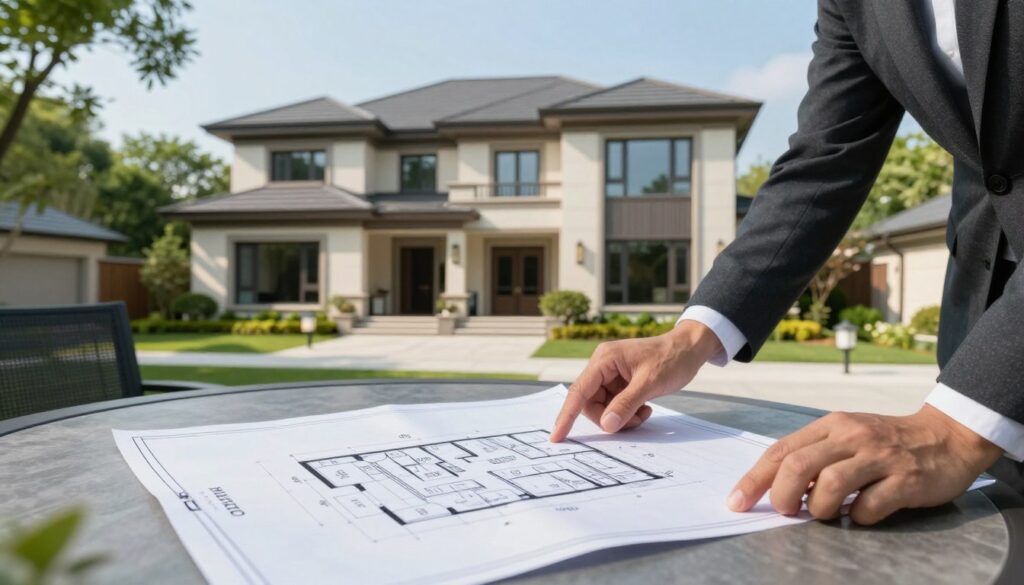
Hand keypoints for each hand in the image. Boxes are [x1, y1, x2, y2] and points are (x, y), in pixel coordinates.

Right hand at [549, 321, 722, 441]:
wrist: (690, 349)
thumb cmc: (672, 358)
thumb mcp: (650, 383)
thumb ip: (626, 404)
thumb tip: (607, 425)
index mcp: (604, 360)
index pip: (579, 391)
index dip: (567, 415)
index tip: (557, 436)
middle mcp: (603, 366)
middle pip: (590, 403)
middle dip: (609, 418)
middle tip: (632, 421)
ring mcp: (612, 375)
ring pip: (603, 408)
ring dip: (621, 418)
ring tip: (643, 413)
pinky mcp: (621, 383)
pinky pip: (615, 406)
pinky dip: (628, 414)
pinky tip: (645, 408)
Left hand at [727, 405, 1002, 523]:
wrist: (946, 437)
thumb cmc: (886, 442)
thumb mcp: (846, 436)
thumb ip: (814, 455)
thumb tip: (777, 486)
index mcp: (831, 425)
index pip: (781, 451)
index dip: (754, 479)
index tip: (737, 501)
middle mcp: (852, 436)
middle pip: (798, 465)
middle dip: (782, 495)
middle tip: (786, 511)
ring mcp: (879, 456)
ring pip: (830, 484)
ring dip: (820, 508)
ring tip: (825, 513)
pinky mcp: (905, 479)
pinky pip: (870, 505)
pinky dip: (859, 517)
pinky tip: (862, 514)